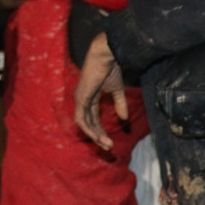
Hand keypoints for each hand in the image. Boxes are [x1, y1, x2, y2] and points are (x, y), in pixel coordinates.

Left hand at [74, 32, 126, 150]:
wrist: (107, 57)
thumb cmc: (111, 69)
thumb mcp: (117, 91)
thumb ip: (119, 104)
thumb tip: (124, 120)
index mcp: (89, 97)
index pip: (93, 118)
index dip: (101, 130)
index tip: (110, 141)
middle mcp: (82, 99)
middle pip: (88, 123)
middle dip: (98, 136)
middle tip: (109, 147)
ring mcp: (80, 99)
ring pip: (84, 124)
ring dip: (95, 136)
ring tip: (107, 144)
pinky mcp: (80, 98)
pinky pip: (82, 119)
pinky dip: (89, 129)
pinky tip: (98, 137)